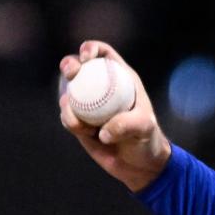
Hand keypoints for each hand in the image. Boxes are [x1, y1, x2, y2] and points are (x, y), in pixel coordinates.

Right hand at [59, 41, 170, 192]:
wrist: (138, 164)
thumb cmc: (147, 140)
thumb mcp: (145, 127)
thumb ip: (127, 124)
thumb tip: (103, 131)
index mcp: (121, 78)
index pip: (103, 54)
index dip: (91, 49)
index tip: (87, 57)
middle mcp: (102, 88)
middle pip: (78, 67)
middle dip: (69, 65)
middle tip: (71, 74)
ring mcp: (88, 104)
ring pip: (68, 93)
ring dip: (68, 104)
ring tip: (82, 124)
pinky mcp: (78, 122)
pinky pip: (67, 116)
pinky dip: (71, 122)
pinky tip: (84, 132)